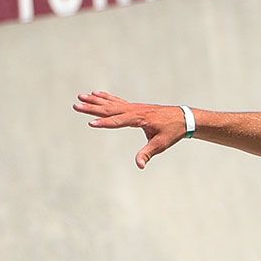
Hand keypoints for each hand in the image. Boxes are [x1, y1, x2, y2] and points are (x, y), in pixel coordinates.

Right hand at [74, 91, 188, 168]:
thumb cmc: (172, 132)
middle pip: (109, 109)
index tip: (90, 123)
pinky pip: (117, 101)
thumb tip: (140, 165)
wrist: (183, 118)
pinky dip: (106, 97)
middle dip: (92, 108)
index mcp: (139, 119)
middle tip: (76, 105)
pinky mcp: (135, 107)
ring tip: (80, 96)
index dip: (104, 123)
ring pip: (111, 103)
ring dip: (95, 101)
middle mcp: (134, 110)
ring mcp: (134, 107)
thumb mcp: (161, 144)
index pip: (118, 121)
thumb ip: (148, 153)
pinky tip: (96, 94)